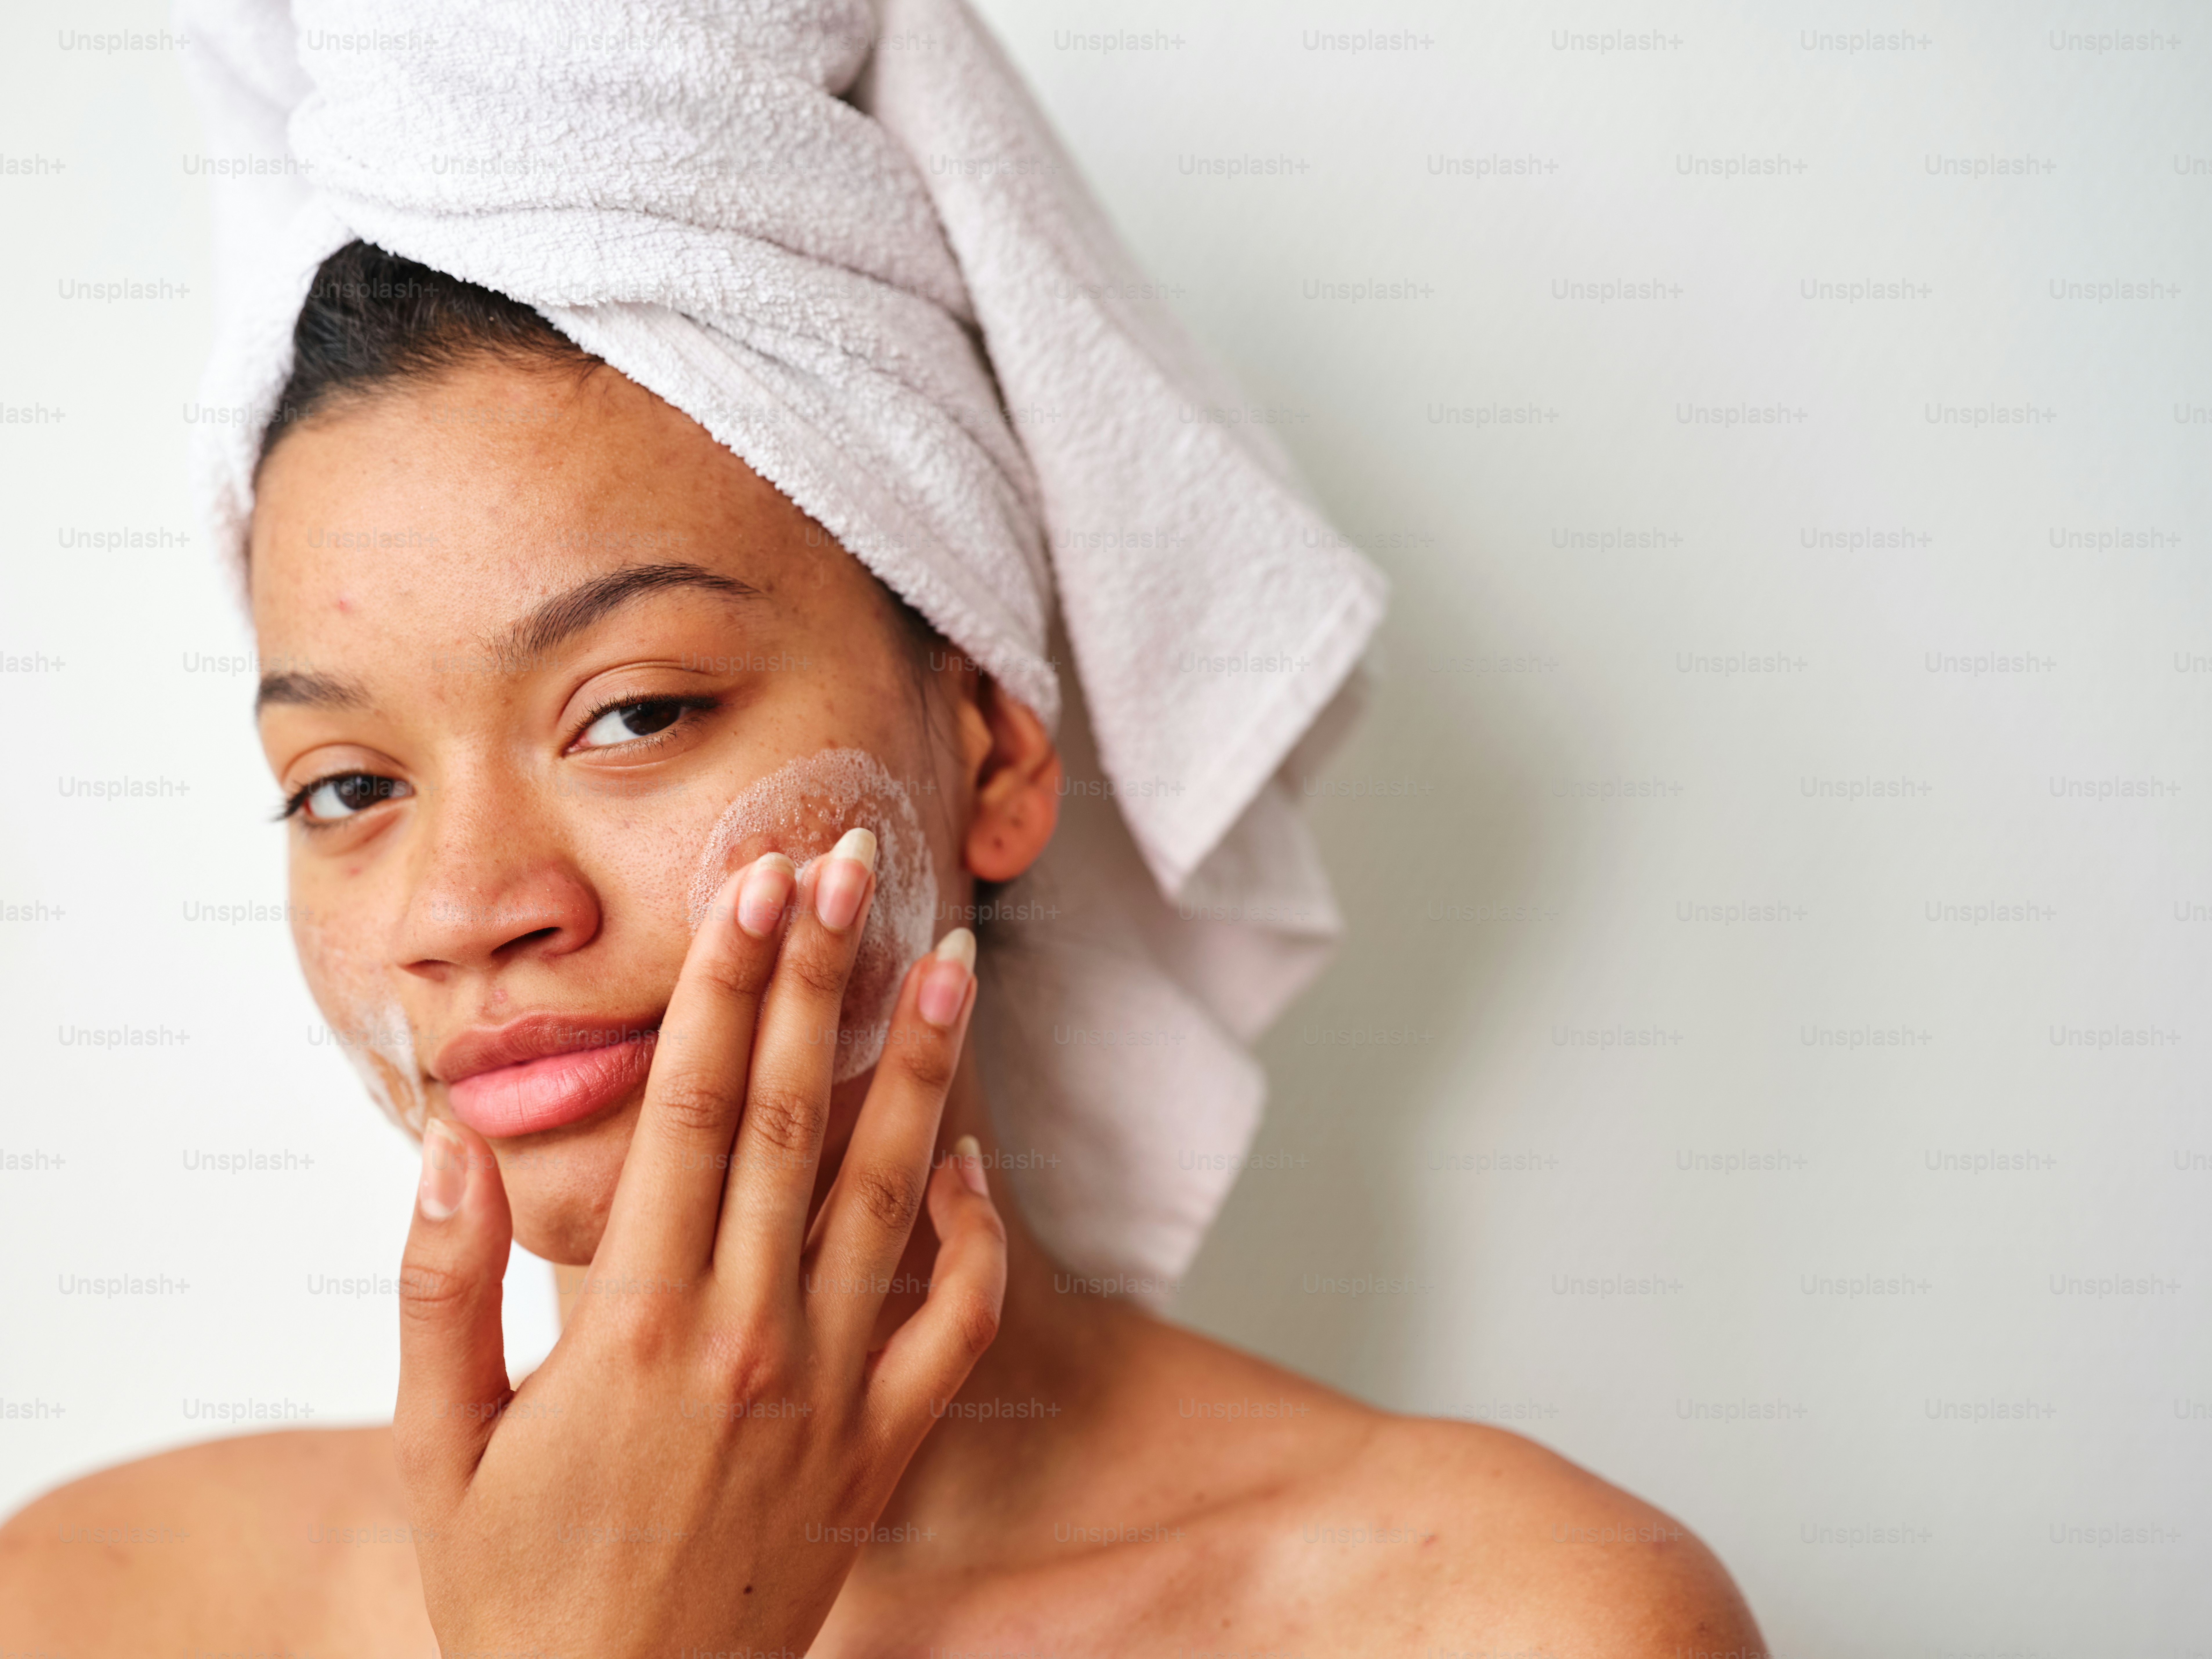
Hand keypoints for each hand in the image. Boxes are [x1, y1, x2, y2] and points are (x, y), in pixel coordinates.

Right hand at [390, 833, 1005, 1655]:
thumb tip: (455, 1145)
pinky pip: (953, 1325)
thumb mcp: (437, 1449)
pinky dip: (976, 1237)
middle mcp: (743, 1338)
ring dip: (919, 1067)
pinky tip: (976, 1159)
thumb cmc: (514, 1593)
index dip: (721, 986)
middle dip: (821, 977)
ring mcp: (826, 1392)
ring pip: (887, 1193)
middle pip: (788, 1116)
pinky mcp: (879, 1452)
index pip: (686, 1108)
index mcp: (632, 1326)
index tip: (751, 888)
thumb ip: (442, 1288)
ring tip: (951, 959)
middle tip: (852, 862)